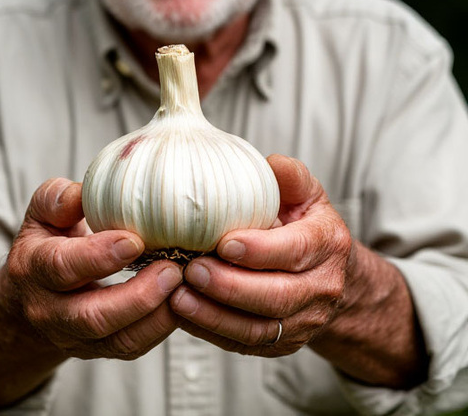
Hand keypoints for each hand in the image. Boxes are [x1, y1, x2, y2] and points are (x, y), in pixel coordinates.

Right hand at [0, 178, 183, 409]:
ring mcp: (73, 337)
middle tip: (172, 270)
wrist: (29, 297)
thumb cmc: (45, 244)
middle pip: (92, 316)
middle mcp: (48, 310)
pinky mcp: (97, 351)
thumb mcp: (41, 214)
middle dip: (137, 296)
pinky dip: (161, 327)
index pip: (61, 267)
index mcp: (32, 269)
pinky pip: (133, 347)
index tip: (134, 240)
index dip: (98, 256)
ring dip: (157, 315)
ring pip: (119, 340)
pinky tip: (180, 301)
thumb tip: (85, 193)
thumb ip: (58, 199)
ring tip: (183, 285)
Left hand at [169, 154, 352, 355]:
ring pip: (259, 328)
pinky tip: (182, 313)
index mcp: (327, 244)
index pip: (297, 250)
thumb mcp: (305, 195)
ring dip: (214, 315)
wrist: (330, 276)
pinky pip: (244, 344)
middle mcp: (320, 287)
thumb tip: (271, 164)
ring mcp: (302, 321)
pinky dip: (210, 331)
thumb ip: (289, 178)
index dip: (261, 250)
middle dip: (230, 286)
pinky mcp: (281, 343)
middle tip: (192, 270)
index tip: (224, 243)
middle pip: (277, 296)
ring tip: (177, 296)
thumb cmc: (304, 226)